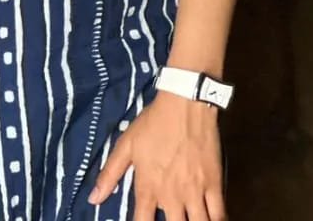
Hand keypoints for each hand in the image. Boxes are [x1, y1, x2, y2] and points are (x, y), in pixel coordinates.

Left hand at [86, 92, 226, 219]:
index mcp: (148, 187)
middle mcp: (171, 196)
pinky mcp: (214, 184)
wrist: (184, 104)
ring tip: (188, 220)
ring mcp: (195, 192)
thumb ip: (110, 174)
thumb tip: (93, 200)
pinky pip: (219, 214)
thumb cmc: (153, 123)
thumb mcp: (126, 144)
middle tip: (170, 219)